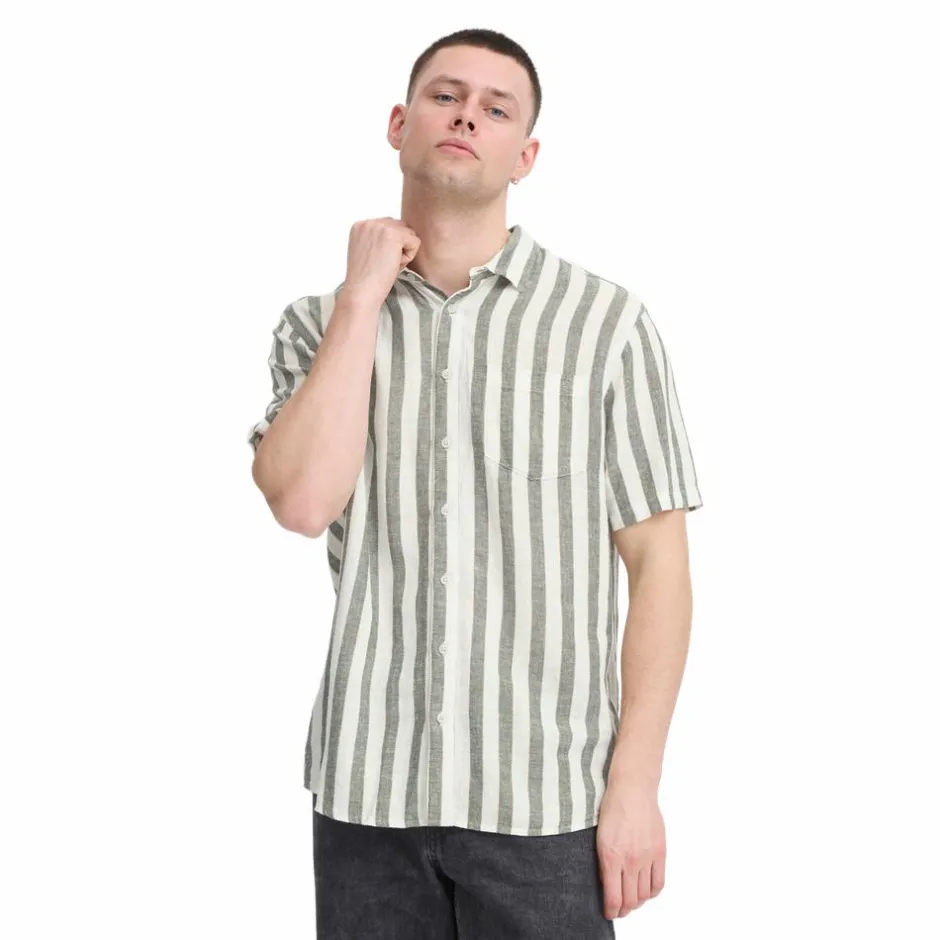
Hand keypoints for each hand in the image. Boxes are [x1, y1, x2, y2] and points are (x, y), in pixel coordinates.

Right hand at [341, 217, 420, 309]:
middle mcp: (368, 222)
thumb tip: (400, 236)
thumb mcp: (367, 252)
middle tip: (383, 264)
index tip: (376, 262)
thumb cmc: (365, 280)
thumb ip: (377, 239)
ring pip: (409, 234)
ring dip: (403, 252)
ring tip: (388, 265)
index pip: (388, 226)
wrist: (361, 293)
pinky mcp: (393, 235)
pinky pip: (415, 242)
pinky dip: (408, 257)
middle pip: (400, 227)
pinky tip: (393, 266)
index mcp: (360, 226)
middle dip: (398, 247)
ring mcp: (380, 226)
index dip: (389, 247)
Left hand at [595, 780, 665, 919]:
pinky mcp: (660, 852)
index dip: (611, 911)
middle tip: (619, 908)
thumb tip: (606, 882)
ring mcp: (647, 857)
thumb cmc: (612, 808)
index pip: (613, 897)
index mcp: (611, 857)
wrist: (632, 790)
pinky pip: (659, 883)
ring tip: (631, 899)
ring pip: (644, 894)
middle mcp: (630, 861)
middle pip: (630, 900)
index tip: (609, 913)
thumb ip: (604, 862)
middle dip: (623, 909)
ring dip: (637, 902)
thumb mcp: (599, 837)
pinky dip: (652, 892)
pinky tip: (646, 890)